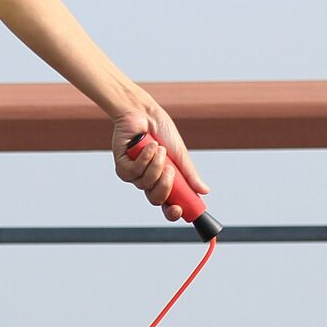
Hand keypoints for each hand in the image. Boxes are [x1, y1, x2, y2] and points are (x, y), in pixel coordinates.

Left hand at [111, 97, 206, 221]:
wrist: (144, 114)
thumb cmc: (162, 132)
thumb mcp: (180, 155)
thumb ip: (190, 174)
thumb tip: (204, 191)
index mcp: (164, 181)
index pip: (168, 206)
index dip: (172, 212)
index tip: (178, 210)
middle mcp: (148, 182)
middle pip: (156, 200)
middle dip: (165, 186)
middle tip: (170, 170)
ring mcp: (134, 176)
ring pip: (145, 184)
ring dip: (155, 164)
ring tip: (158, 147)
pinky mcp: (122, 167)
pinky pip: (133, 173)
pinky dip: (144, 158)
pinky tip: (147, 145)